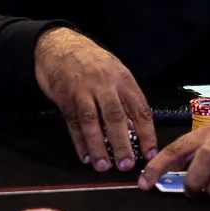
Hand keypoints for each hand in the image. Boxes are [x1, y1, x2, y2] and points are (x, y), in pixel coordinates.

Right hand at [34, 27, 156, 172]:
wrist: (59, 45)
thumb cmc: (91, 61)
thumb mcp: (115, 72)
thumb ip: (125, 98)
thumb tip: (135, 129)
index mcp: (123, 78)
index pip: (140, 109)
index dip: (147, 133)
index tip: (150, 153)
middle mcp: (104, 84)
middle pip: (116, 117)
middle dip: (122, 143)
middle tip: (126, 164)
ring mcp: (83, 91)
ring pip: (92, 122)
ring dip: (99, 146)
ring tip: (103, 165)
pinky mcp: (64, 97)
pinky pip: (73, 123)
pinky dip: (80, 142)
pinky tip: (86, 156)